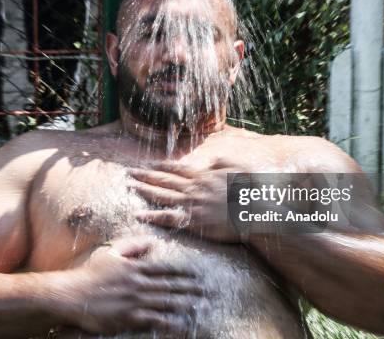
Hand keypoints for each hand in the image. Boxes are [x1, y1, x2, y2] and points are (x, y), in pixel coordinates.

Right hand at [50, 236, 202, 335]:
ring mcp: (136, 301)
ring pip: (167, 302)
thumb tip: (151, 242)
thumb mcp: (111, 252)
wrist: (73, 295)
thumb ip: (133, 245)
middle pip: (170, 286)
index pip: (165, 268)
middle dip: (191, 288)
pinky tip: (182, 324)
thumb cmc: (90, 273)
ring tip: (200, 305)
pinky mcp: (130, 317)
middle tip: (207, 290)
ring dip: (186, 303)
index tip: (197, 273)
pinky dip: (170, 322)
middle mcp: (139, 283)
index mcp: (136, 267)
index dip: (183, 271)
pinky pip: (155, 320)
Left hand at [129, 159, 243, 242]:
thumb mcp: (238, 167)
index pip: (177, 169)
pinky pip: (167, 218)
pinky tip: (138, 215)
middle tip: (129, 171)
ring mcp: (191, 204)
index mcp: (203, 176)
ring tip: (129, 185)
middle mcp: (194, 188)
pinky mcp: (192, 221)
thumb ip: (221, 162)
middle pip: (164, 180)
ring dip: (144, 189)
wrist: (254, 211)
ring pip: (161, 195)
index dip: (161, 165)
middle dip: (145, 174)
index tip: (149, 163)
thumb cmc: (249, 190)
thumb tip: (210, 162)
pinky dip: (152, 216)